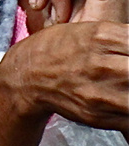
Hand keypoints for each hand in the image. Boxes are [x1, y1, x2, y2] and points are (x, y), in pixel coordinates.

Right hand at [2, 21, 128, 131]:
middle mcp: (103, 65)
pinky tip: (120, 100)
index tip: (128, 58)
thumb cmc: (57, 49)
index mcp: (103, 37)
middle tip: (126, 72)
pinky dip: (128, 110)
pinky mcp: (98, 115)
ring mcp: (101, 93)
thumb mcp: (90, 30)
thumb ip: (124, 38)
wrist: (27, 76)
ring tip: (123, 85)